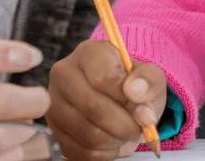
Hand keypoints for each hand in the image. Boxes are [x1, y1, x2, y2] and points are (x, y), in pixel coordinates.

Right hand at [47, 39, 168, 160]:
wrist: (118, 102)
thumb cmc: (133, 87)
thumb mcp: (150, 78)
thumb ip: (149, 81)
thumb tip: (135, 93)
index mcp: (88, 53)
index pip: (103, 77)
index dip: (127, 97)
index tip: (138, 102)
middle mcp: (63, 74)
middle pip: (94, 108)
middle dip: (124, 125)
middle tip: (136, 126)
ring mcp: (54, 104)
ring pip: (88, 134)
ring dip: (115, 140)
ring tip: (123, 131)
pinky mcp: (54, 131)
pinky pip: (82, 152)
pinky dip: (104, 152)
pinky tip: (110, 139)